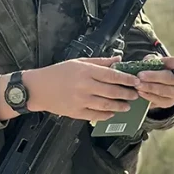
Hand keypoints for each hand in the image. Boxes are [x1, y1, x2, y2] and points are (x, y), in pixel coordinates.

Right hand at [20, 57, 139, 120]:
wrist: (37, 88)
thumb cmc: (57, 73)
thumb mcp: (78, 62)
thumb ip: (100, 62)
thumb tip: (118, 59)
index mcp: (85, 71)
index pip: (112, 75)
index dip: (126, 79)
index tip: (136, 81)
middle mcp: (84, 86)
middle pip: (112, 91)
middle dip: (126, 93)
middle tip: (135, 94)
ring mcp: (80, 100)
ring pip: (106, 105)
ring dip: (119, 106)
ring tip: (127, 106)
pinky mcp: (75, 112)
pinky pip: (95, 115)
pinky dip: (106, 115)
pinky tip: (112, 113)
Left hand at [136, 56, 173, 108]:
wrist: (161, 84)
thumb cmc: (160, 69)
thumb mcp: (158, 61)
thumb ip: (153, 59)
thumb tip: (147, 61)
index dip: (170, 61)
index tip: (157, 60)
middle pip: (169, 79)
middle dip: (153, 77)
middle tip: (140, 76)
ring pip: (163, 91)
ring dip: (149, 88)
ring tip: (138, 85)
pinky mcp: (169, 103)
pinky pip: (159, 100)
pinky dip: (148, 96)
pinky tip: (140, 92)